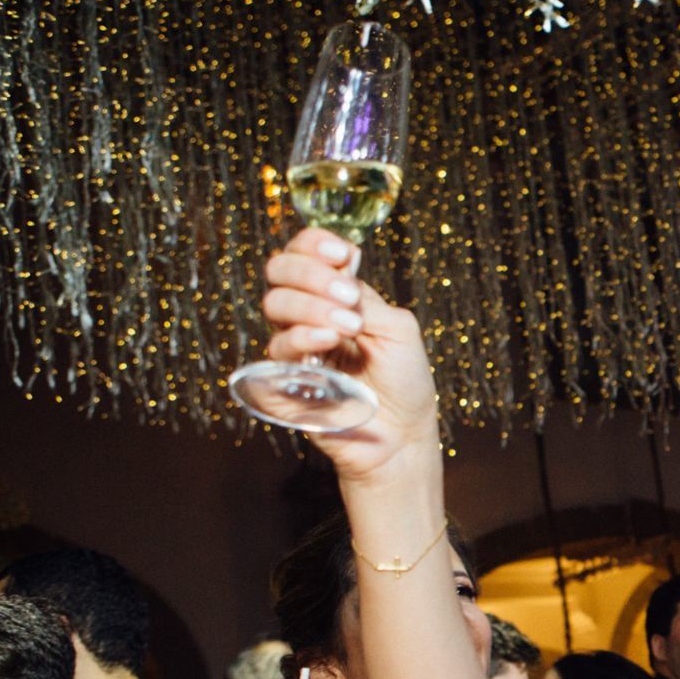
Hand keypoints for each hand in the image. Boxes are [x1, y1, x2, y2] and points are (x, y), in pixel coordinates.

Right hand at [262, 227, 438, 479]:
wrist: (402, 434)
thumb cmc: (404, 381)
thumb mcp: (398, 329)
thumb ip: (367, 299)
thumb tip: (340, 270)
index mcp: (335, 295)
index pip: (305, 252)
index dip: (314, 244)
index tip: (340, 252)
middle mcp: (308, 314)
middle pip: (280, 270)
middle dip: (311, 273)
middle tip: (346, 295)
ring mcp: (293, 345)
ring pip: (274, 304)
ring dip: (311, 306)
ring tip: (347, 326)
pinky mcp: (282, 378)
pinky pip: (277, 347)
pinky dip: (302, 337)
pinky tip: (329, 341)